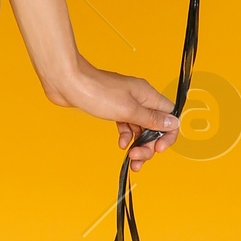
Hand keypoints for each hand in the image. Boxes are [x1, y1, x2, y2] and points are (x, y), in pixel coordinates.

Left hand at [50, 56, 179, 171]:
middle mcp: (139, 98)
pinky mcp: (112, 108)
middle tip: (138, 157)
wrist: (68, 82)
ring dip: (138, 144)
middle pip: (155, 126)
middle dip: (149, 144)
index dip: (167, 134)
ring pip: (140, 128)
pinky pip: (126, 125)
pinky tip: (121, 144)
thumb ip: (151, 118)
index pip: (169, 116)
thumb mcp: (128, 110)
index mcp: (147, 95)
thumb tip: (173, 122)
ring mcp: (125, 103)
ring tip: (130, 157)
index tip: (158, 148)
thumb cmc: (96, 91)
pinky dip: (126, 136)